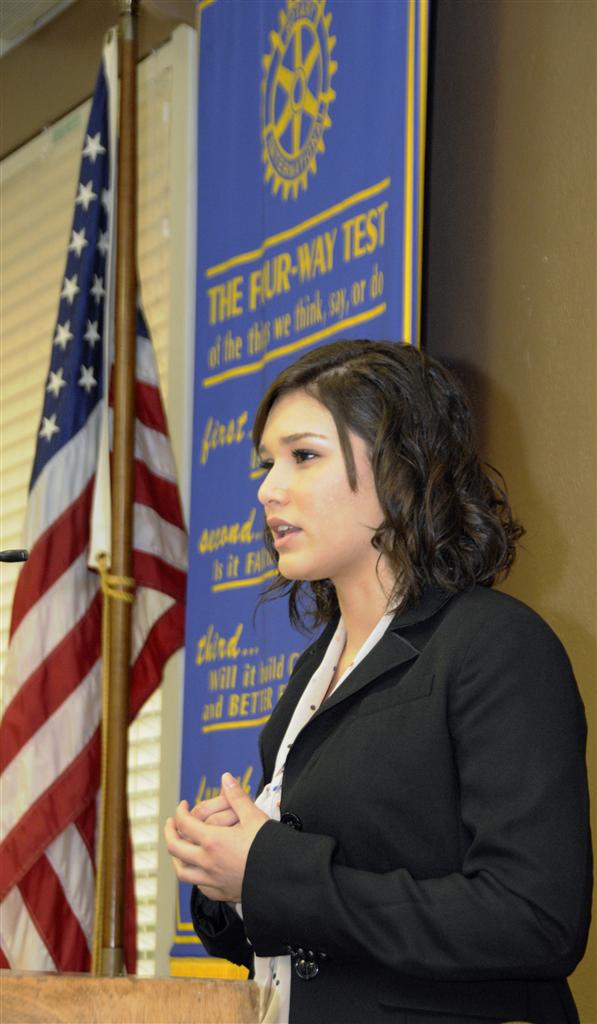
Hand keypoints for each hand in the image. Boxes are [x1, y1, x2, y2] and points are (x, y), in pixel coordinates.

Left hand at [164, 772, 268, 901]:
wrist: (284, 876)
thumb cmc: (270, 845)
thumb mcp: (254, 816)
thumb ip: (237, 796)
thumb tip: (225, 777)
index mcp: (213, 841)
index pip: (184, 824)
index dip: (180, 811)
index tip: (183, 805)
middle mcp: (208, 862)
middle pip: (175, 848)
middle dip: (169, 833)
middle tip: (171, 824)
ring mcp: (213, 880)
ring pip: (182, 871)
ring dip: (176, 858)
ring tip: (178, 849)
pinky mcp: (222, 894)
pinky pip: (199, 887)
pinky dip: (195, 876)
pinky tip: (200, 870)